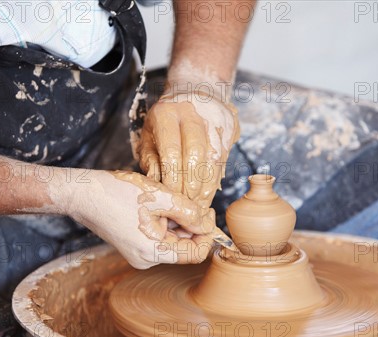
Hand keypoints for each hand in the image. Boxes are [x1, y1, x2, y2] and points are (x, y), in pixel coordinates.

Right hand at [60, 169, 215, 268]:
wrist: (83, 193)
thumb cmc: (117, 193)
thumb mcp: (161, 198)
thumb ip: (189, 213)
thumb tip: (207, 223)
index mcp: (153, 253)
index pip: (195, 254)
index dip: (207, 234)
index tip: (207, 213)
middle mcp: (147, 259)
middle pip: (185, 246)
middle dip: (191, 224)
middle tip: (189, 199)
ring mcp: (140, 253)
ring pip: (173, 239)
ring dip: (178, 219)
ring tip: (168, 198)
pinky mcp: (136, 244)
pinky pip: (161, 235)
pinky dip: (166, 220)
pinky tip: (158, 203)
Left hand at [138, 89, 239, 207]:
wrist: (193, 91)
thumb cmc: (165, 121)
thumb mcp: (149, 135)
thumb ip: (150, 159)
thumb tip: (156, 185)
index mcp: (166, 113)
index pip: (171, 151)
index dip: (173, 177)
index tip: (172, 196)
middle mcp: (191, 112)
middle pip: (196, 153)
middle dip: (192, 183)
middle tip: (188, 203)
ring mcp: (213, 118)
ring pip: (213, 157)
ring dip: (207, 184)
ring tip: (200, 203)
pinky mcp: (228, 126)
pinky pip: (224, 157)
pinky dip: (216, 178)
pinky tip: (208, 191)